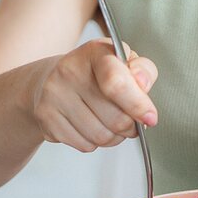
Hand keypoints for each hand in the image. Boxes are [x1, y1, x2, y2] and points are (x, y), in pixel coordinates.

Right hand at [30, 38, 157, 152]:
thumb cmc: (93, 73)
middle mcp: (69, 71)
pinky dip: (94, 143)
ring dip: (114, 137)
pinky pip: (85, 145)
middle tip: (129, 121)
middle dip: (130, 126)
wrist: (49, 81)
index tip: (150, 118)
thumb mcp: (122, 61)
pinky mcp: (46, 118)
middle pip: (115, 119)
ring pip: (101, 137)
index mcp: (94, 52)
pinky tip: (90, 126)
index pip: (117, 83)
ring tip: (109, 123)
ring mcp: (54, 96)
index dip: (138, 105)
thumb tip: (144, 84)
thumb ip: (142, 69)